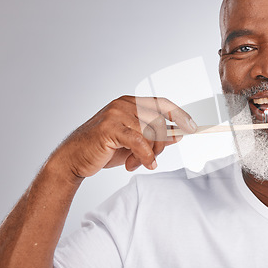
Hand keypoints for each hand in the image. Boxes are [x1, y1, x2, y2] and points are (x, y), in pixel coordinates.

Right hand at [48, 96, 196, 178]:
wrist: (74, 159)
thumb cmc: (104, 149)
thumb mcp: (135, 143)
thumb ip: (155, 137)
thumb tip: (180, 135)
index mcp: (130, 103)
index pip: (162, 103)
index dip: (180, 114)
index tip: (194, 127)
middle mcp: (124, 104)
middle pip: (159, 120)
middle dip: (161, 143)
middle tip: (152, 158)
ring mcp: (116, 114)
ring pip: (150, 131)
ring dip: (149, 152)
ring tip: (135, 163)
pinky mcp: (110, 128)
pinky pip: (139, 141)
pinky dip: (145, 156)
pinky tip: (140, 165)